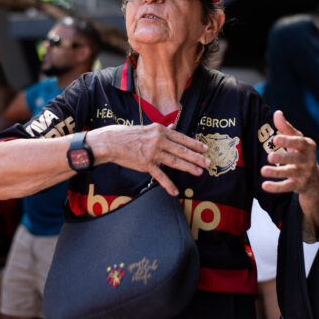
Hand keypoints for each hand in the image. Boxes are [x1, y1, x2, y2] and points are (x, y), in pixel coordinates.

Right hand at [88, 123, 209, 195]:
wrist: (110, 142)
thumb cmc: (127, 135)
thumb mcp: (146, 128)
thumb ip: (161, 130)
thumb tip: (172, 127)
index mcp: (160, 130)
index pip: (181, 138)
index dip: (194, 144)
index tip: (204, 148)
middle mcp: (158, 140)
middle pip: (181, 150)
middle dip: (196, 157)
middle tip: (207, 162)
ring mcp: (152, 152)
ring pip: (174, 161)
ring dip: (188, 167)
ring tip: (198, 172)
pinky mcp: (145, 164)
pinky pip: (160, 176)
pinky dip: (168, 184)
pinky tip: (175, 191)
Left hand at [260, 111, 318, 196]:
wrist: (314, 179)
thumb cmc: (301, 153)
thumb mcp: (296, 139)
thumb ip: (286, 127)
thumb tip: (277, 113)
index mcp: (308, 146)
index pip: (299, 142)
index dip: (288, 141)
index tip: (275, 139)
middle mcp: (308, 160)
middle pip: (295, 159)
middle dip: (283, 158)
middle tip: (270, 157)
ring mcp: (304, 174)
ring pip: (290, 173)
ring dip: (277, 172)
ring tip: (263, 170)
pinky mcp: (299, 185)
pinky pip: (287, 186)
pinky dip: (276, 187)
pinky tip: (264, 186)